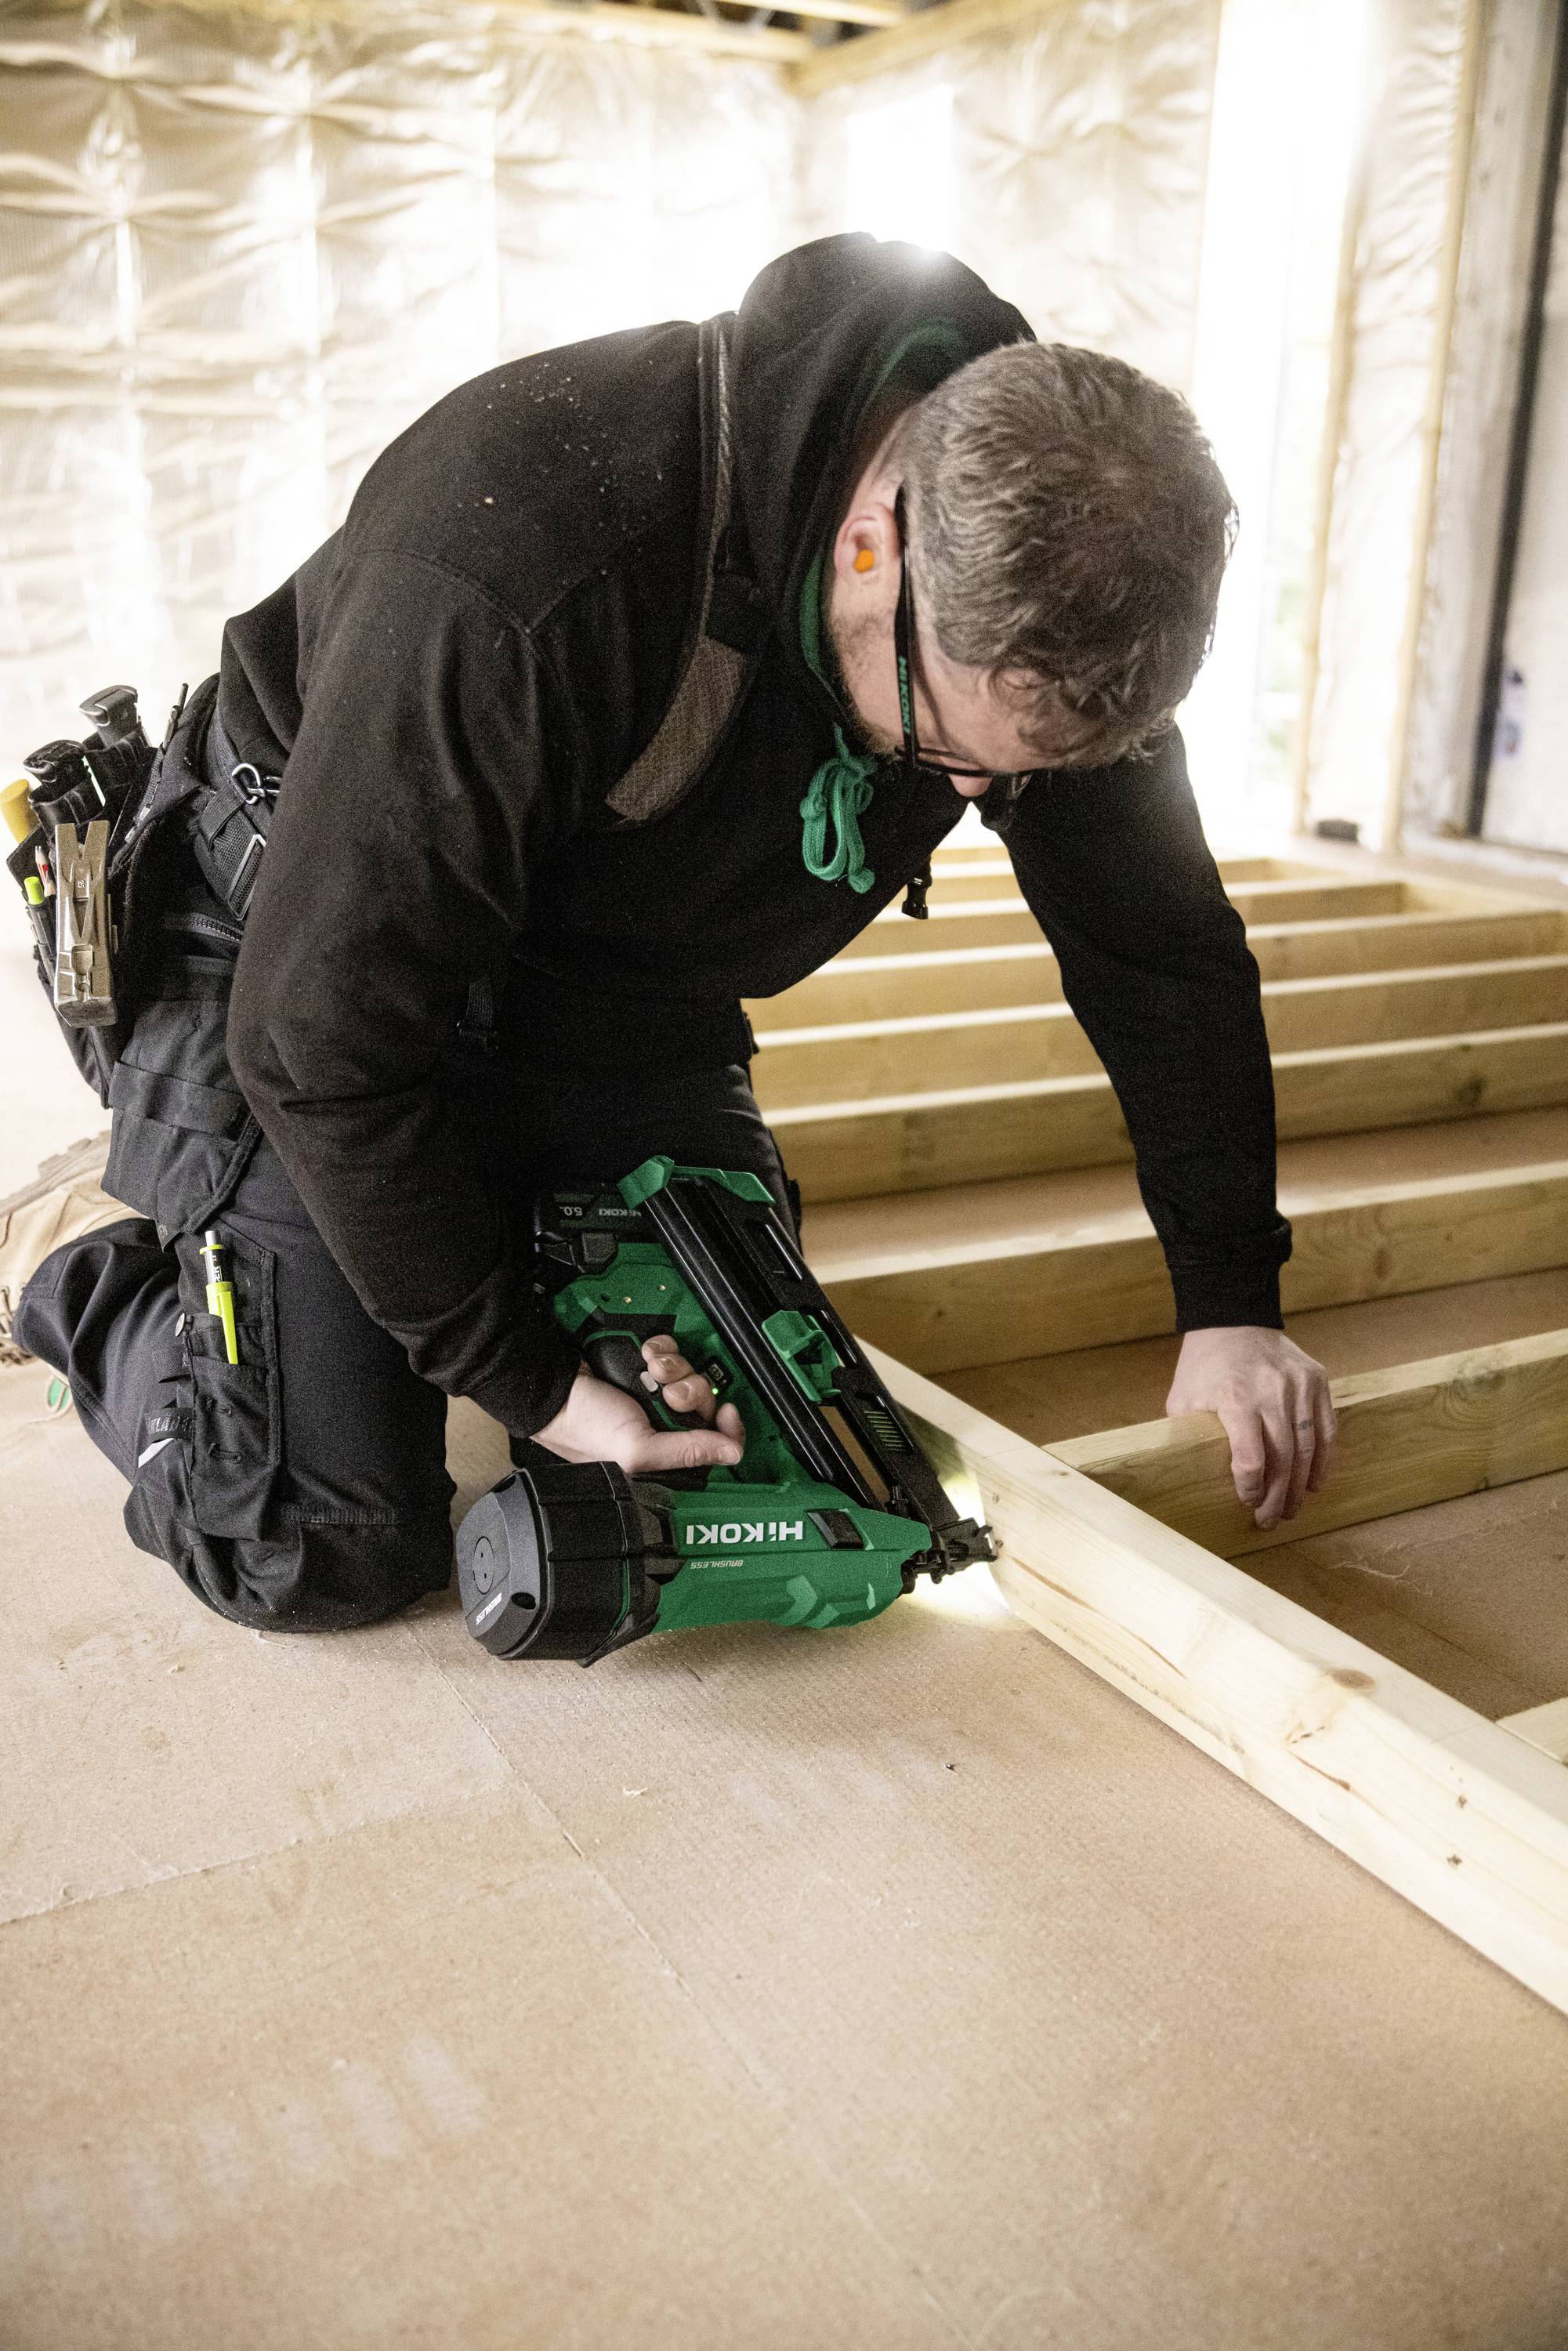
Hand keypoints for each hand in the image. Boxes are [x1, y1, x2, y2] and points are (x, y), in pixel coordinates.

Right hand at [533, 1336, 744, 1477]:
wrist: (552, 1385)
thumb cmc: (582, 1426)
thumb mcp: (637, 1449)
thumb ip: (687, 1451)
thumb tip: (733, 1453)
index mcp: (663, 1455)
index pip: (715, 1444)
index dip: (727, 1429)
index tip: (727, 1411)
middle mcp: (662, 1424)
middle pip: (706, 1403)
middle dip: (691, 1393)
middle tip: (668, 1394)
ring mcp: (653, 1393)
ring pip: (691, 1373)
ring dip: (674, 1368)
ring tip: (650, 1371)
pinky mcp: (646, 1365)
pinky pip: (673, 1350)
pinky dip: (662, 1349)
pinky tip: (644, 1356)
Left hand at [1165, 1326, 1335, 1529]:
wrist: (1232, 1319)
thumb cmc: (1203, 1365)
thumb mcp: (1183, 1399)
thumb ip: (1189, 1436)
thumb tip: (1191, 1477)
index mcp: (1235, 1399)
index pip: (1250, 1459)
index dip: (1250, 1489)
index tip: (1246, 1503)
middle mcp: (1272, 1392)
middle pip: (1283, 1459)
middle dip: (1277, 1497)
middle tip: (1269, 1520)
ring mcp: (1299, 1385)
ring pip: (1307, 1448)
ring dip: (1301, 1485)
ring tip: (1291, 1509)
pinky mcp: (1317, 1379)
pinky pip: (1326, 1428)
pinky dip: (1323, 1459)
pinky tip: (1314, 1482)